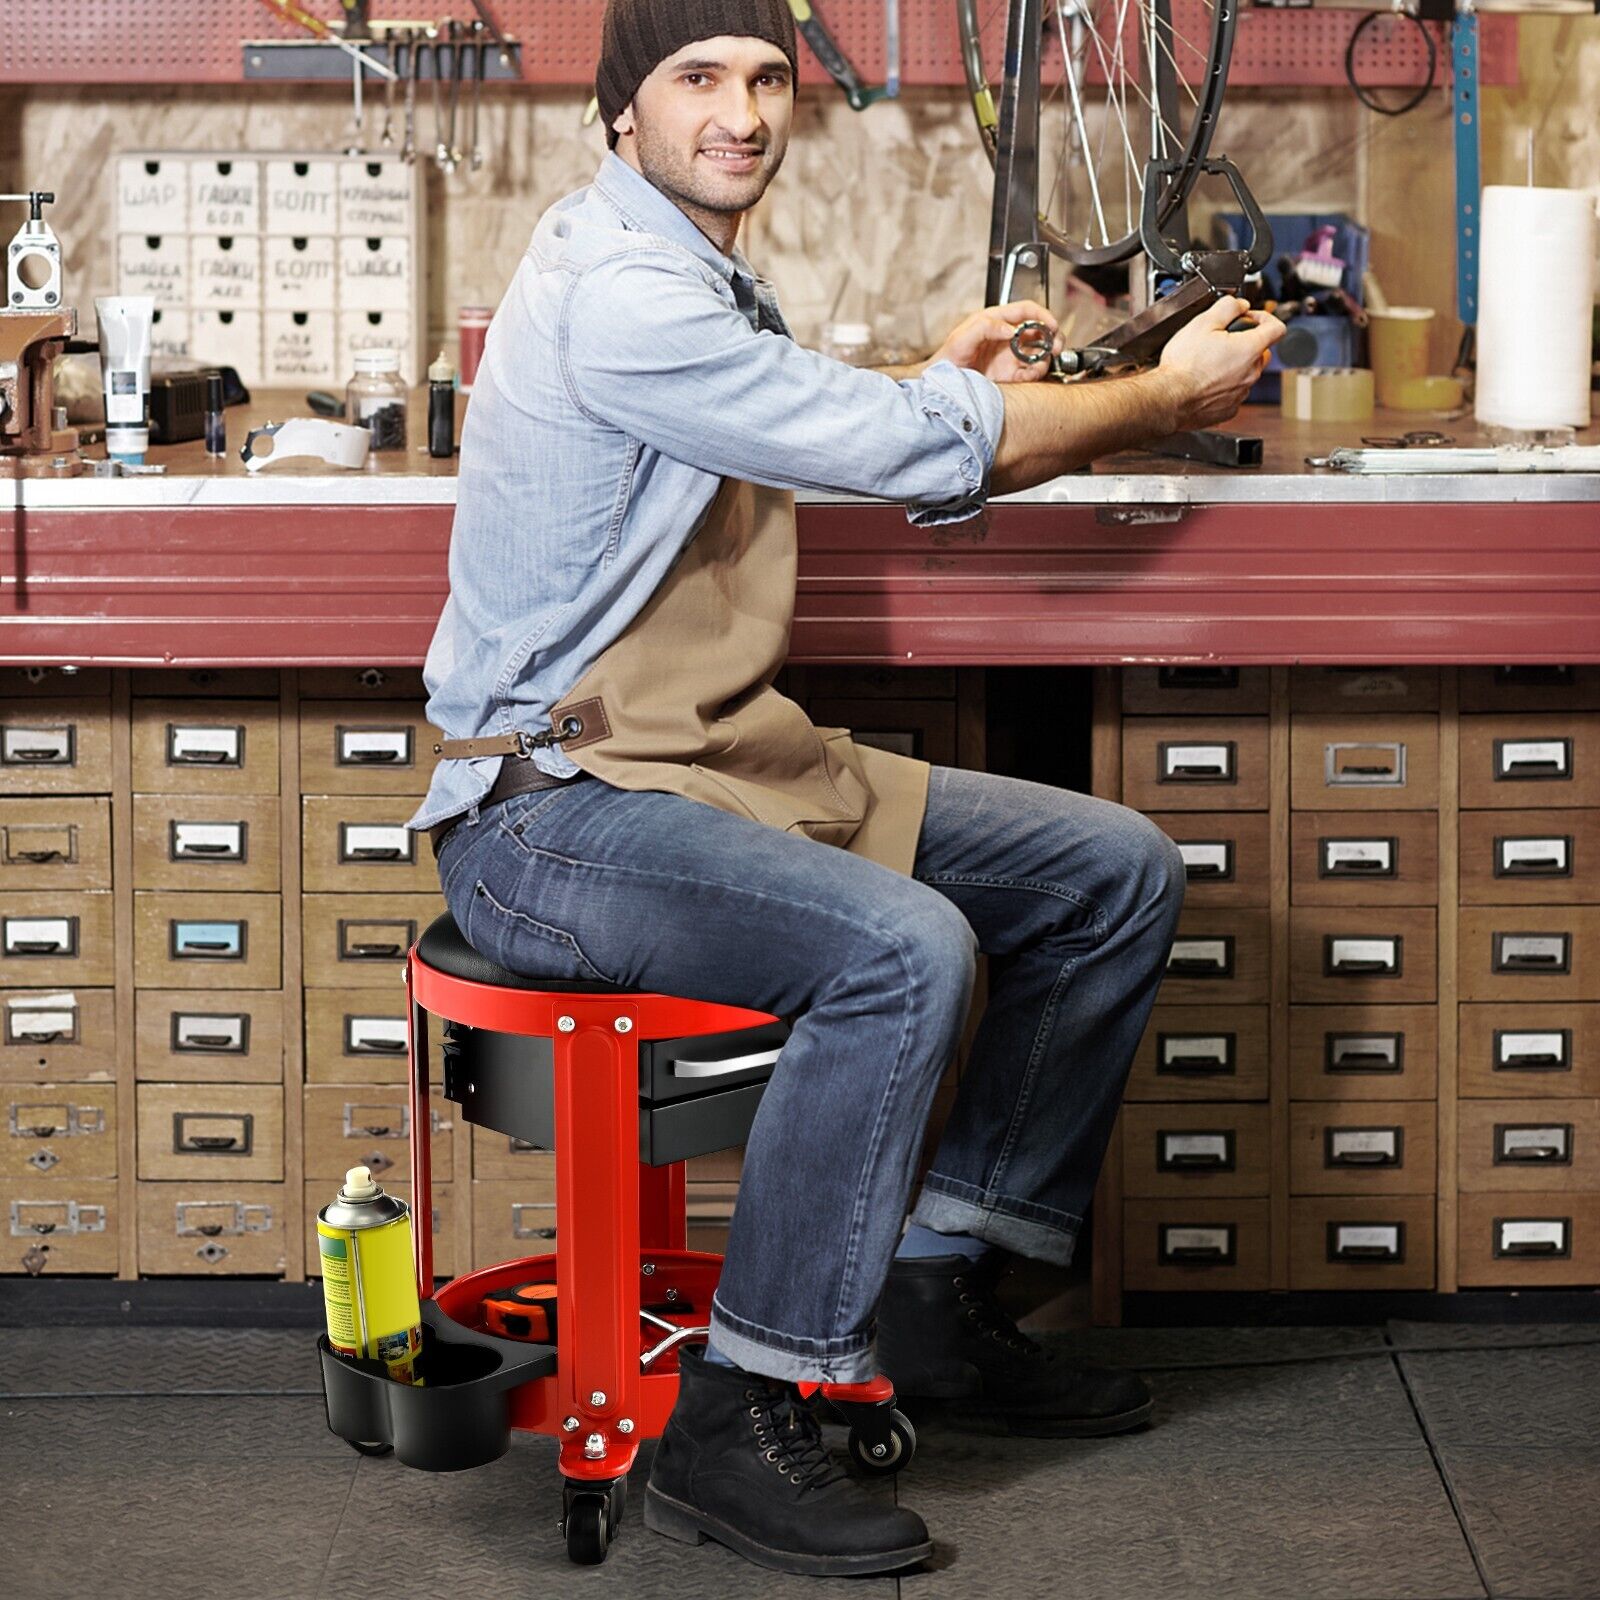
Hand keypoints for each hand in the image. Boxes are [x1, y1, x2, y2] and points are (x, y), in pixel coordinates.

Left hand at [929, 301, 1063, 383]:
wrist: (943, 383)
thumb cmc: (948, 358)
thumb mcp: (962, 337)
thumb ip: (986, 327)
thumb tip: (1011, 329)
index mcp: (998, 321)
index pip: (1027, 310)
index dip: (1043, 315)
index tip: (1052, 324)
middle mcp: (1009, 337)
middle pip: (1041, 330)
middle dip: (1054, 337)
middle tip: (1056, 346)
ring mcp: (1012, 356)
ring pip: (1041, 352)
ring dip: (1046, 358)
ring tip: (1040, 365)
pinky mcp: (1012, 374)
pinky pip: (1032, 373)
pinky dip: (1035, 374)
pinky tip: (1028, 376)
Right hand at [1156, 297, 1284, 429]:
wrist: (1168, 399)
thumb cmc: (1184, 365)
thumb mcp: (1203, 322)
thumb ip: (1228, 306)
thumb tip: (1239, 304)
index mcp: (1250, 349)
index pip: (1277, 328)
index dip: (1265, 317)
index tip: (1249, 319)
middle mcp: (1251, 373)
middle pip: (1262, 352)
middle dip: (1247, 343)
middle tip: (1223, 341)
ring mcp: (1241, 393)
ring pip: (1246, 374)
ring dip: (1234, 366)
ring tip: (1209, 363)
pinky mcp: (1229, 409)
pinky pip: (1233, 393)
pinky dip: (1224, 387)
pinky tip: (1206, 383)